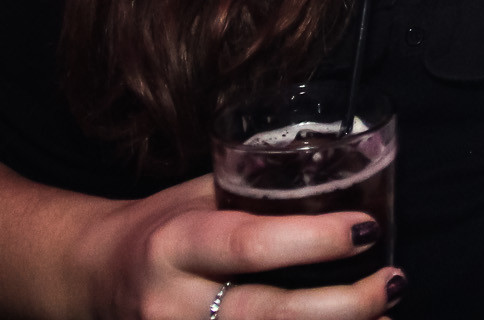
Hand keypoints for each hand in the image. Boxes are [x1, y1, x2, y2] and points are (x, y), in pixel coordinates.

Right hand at [76, 175, 402, 319]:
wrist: (89, 276)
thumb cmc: (159, 227)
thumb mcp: (196, 198)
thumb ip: (256, 193)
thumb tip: (342, 176)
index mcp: (176, 245)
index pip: (251, 245)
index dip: (314, 240)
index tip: (367, 229)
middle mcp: (174, 304)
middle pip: (270, 315)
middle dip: (344, 305)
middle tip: (393, 282)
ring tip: (384, 312)